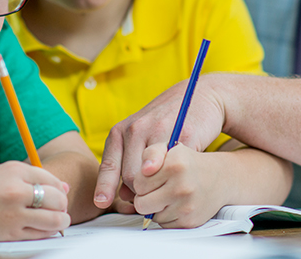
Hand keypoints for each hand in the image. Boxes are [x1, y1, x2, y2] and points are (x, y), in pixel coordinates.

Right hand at [0, 161, 70, 241]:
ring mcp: (15, 212)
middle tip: (59, 209)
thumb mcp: (1, 175)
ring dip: (61, 220)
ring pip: (55, 218)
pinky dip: (48, 232)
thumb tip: (64, 187)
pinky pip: (41, 234)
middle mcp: (17, 189)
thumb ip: (30, 179)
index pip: (50, 178)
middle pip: (57, 197)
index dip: (58, 188)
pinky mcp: (10, 232)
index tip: (58, 194)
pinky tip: (43, 230)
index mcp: (14, 169)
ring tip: (57, 221)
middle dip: (62, 205)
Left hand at [93, 76, 224, 208]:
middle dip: (139, 189)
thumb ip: (129, 164)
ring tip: (165, 183)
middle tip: (152, 190)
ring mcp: (160, 130)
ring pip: (151, 174)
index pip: (109, 164)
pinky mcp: (184, 134)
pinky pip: (174, 166)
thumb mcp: (141, 137)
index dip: (105, 186)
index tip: (101, 202)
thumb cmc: (167, 121)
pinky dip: (175, 175)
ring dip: (157, 185)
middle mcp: (137, 128)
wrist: (199, 97)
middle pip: (130, 176)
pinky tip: (180, 172)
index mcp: (122, 130)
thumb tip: (124, 196)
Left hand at [131, 143, 225, 227]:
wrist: (219, 178)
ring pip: (151, 216)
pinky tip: (177, 204)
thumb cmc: (187, 163)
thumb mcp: (169, 148)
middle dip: (144, 197)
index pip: (137, 183)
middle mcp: (182, 185)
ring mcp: (186, 206)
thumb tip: (144, 170)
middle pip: (141, 204)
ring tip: (169, 194)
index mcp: (175, 164)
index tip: (151, 177)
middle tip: (156, 189)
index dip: (141, 181)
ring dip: (156, 208)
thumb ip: (150, 153)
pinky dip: (167, 216)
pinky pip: (164, 225)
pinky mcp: (189, 222)